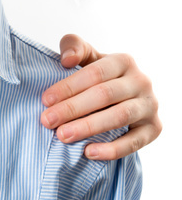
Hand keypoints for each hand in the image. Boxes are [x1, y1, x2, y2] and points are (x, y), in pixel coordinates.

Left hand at [40, 34, 160, 160]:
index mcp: (123, 61)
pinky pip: (135, 142)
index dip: (68, 87)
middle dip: (72, 108)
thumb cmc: (98, 75)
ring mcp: (149, 105)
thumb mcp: (87, 56)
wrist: (125, 95)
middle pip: (104, 95)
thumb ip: (74, 47)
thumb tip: (67, 59)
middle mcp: (141, 81)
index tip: (45, 100)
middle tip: (47, 121)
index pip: (94, 74)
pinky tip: (88, 152)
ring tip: (62, 136)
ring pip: (119, 117)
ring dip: (88, 127)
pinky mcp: (154, 128)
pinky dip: (112, 149)